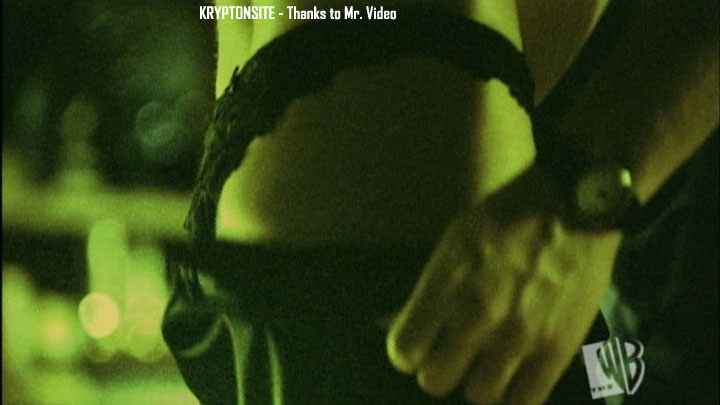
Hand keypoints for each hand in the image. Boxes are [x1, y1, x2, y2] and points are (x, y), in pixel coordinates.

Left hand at [385, 164, 622, 403]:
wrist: (571, 203)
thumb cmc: (504, 217)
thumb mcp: (452, 244)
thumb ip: (426, 291)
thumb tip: (390, 323)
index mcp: (445, 285)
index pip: (404, 349)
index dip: (408, 351)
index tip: (418, 344)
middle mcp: (476, 316)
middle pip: (435, 381)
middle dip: (439, 368)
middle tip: (452, 354)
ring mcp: (518, 336)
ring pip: (479, 396)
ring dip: (478, 382)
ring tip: (487, 365)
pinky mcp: (557, 348)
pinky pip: (526, 400)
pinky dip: (516, 395)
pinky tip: (515, 378)